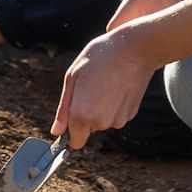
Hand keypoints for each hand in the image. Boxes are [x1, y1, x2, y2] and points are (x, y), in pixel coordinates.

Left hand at [52, 26, 157, 148]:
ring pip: (103, 122)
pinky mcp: (131, 114)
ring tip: (104, 83)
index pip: (74, 142)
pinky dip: (114, 105)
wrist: (135, 49)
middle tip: (89, 87)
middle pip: (88, 129)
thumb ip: (63, 109)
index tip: (72, 117)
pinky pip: (116, 115)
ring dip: (100, 109)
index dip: (71, 132)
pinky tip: (117, 86)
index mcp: (82, 114)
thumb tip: (56, 132)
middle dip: (85, 114)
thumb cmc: (99, 57)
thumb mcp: (72, 77)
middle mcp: (101, 122)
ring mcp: (119, 120)